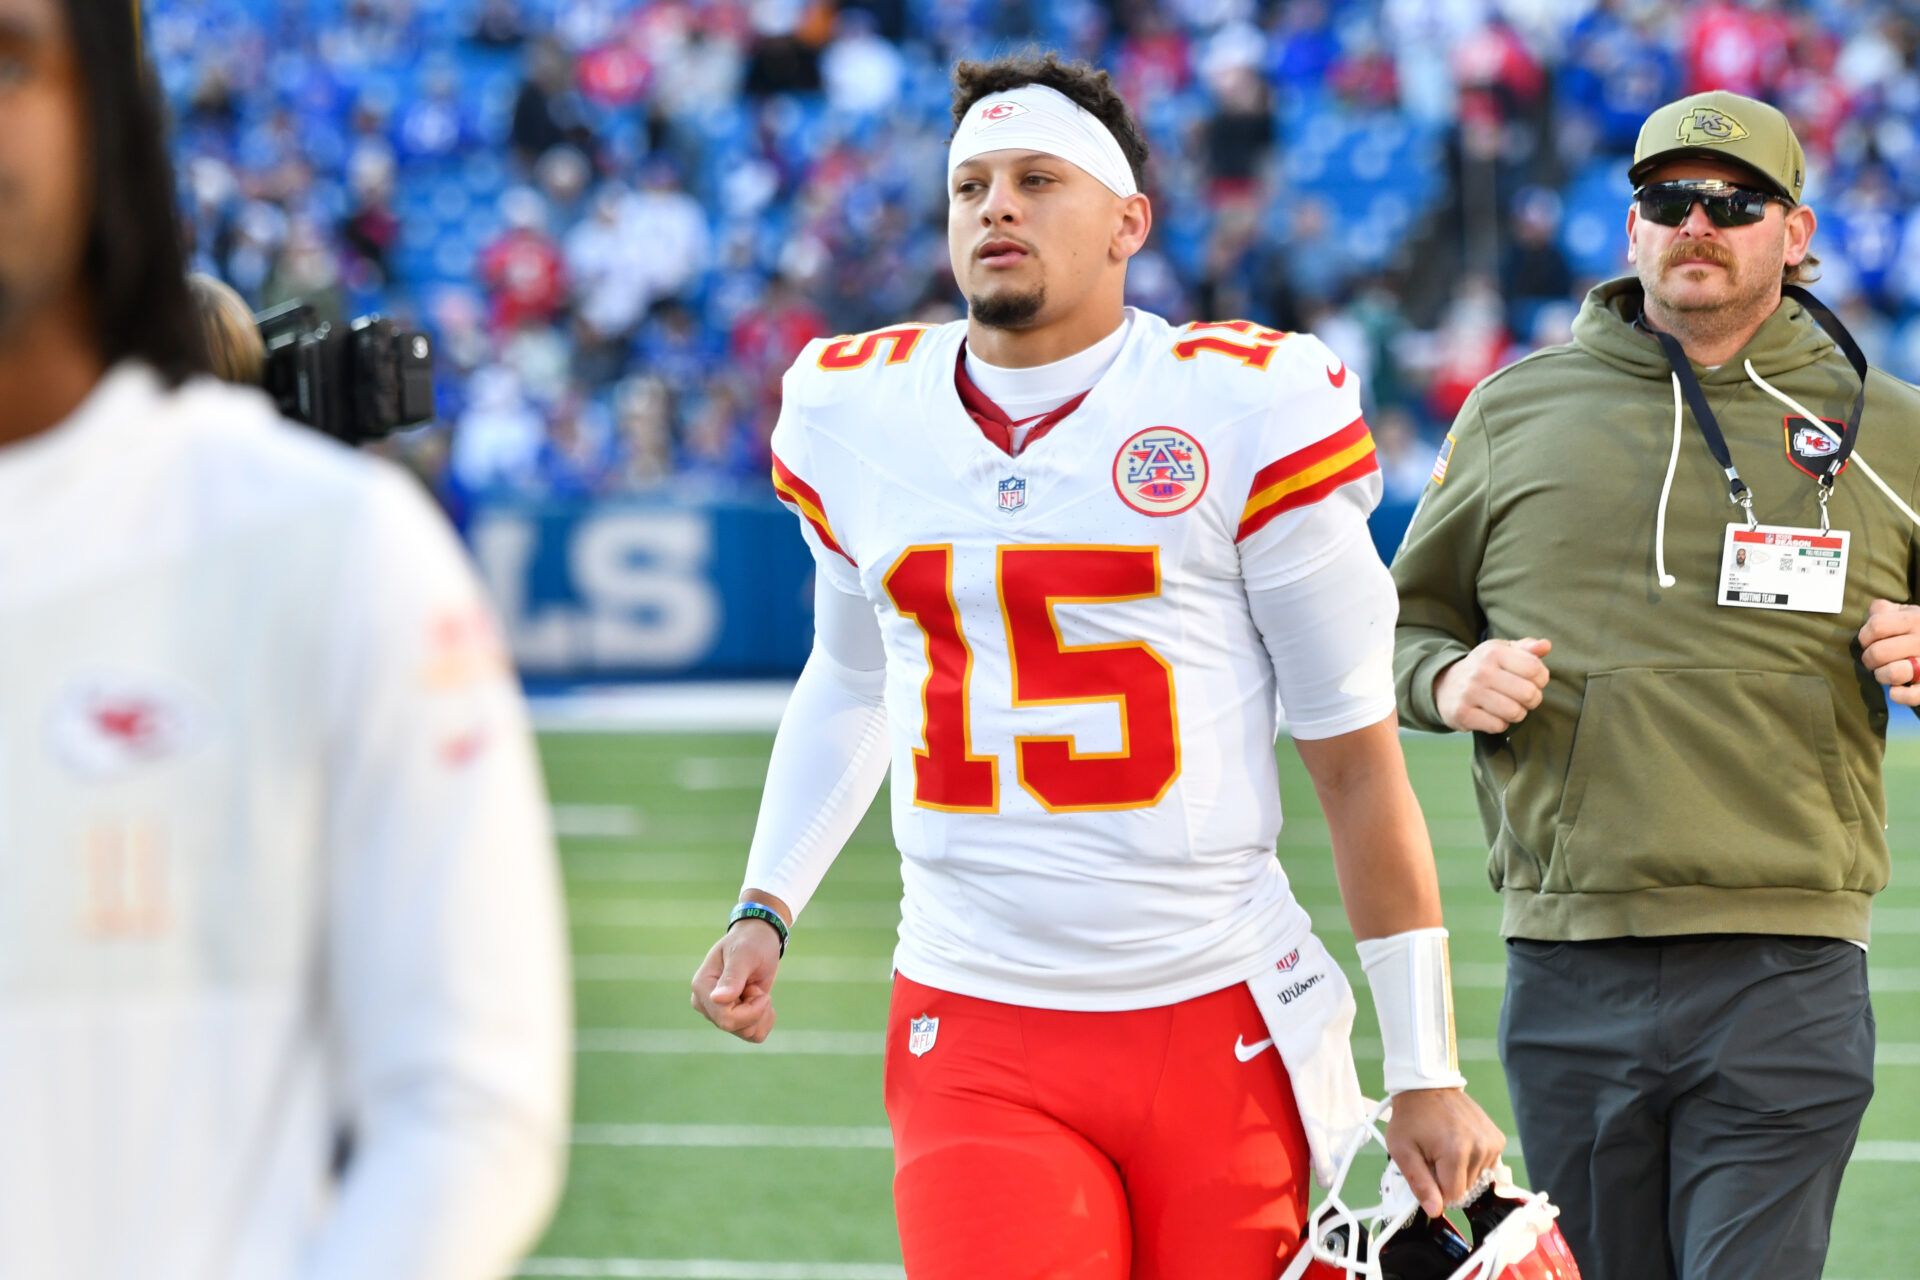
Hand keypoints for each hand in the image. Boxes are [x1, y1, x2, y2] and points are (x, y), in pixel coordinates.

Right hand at [690, 914, 784, 1042]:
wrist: (759, 940)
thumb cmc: (751, 942)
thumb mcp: (744, 955)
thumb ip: (732, 977)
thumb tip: (717, 999)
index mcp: (702, 987)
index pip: (725, 1018)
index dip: (751, 1010)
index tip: (759, 989)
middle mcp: (706, 1004)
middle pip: (735, 1027)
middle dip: (756, 1009)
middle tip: (755, 986)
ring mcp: (718, 1013)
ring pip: (747, 1033)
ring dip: (761, 1012)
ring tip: (755, 989)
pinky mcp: (732, 1020)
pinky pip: (754, 1035)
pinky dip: (765, 1019)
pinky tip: (761, 1000)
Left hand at [1385, 1087, 1505, 1217]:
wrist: (1427, 1086)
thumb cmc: (1410, 1117)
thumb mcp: (1402, 1150)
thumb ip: (1419, 1183)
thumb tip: (1435, 1211)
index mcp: (1456, 1153)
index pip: (1453, 1196)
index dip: (1436, 1190)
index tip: (1427, 1171)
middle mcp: (1479, 1149)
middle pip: (1466, 1189)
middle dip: (1448, 1179)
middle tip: (1433, 1156)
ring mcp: (1491, 1143)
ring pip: (1476, 1179)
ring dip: (1460, 1171)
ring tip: (1445, 1148)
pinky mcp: (1497, 1139)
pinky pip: (1486, 1167)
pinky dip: (1473, 1162)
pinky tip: (1459, 1145)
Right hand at [1433, 637, 1551, 733]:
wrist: (1443, 684)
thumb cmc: (1483, 668)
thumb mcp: (1502, 651)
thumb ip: (1527, 648)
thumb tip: (1546, 646)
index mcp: (1493, 652)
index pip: (1535, 669)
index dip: (1541, 678)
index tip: (1533, 681)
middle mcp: (1481, 671)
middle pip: (1529, 694)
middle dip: (1532, 699)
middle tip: (1523, 698)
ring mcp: (1470, 693)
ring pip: (1515, 712)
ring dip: (1517, 713)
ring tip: (1509, 707)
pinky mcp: (1462, 714)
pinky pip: (1498, 726)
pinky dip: (1500, 724)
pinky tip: (1493, 715)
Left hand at [1859, 598, 1919, 707]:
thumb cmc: (1918, 630)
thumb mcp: (1906, 613)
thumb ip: (1885, 610)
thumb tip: (1874, 612)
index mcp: (1915, 620)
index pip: (1877, 626)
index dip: (1864, 636)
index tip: (1868, 641)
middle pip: (1879, 652)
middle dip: (1869, 659)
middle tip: (1873, 660)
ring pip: (1894, 673)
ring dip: (1881, 675)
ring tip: (1884, 673)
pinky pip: (1912, 695)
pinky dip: (1898, 695)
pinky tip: (1895, 690)